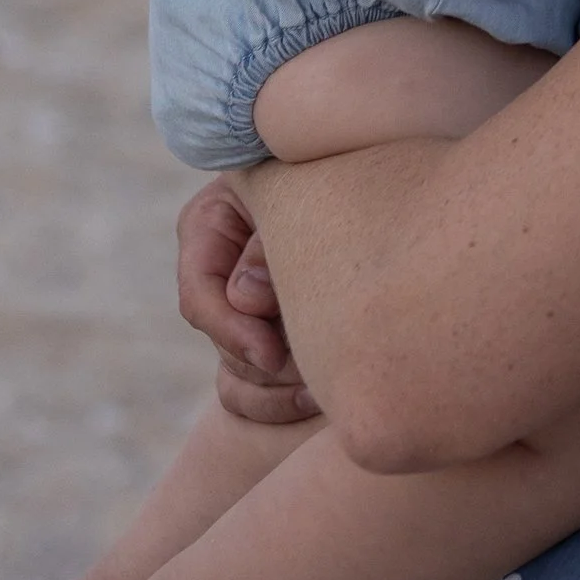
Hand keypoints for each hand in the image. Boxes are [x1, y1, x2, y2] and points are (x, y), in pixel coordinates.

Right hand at [177, 180, 319, 425]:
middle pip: (225, 341)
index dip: (231, 330)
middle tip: (316, 360)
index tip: (272, 354)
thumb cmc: (339, 174)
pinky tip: (316, 401)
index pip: (199, 294)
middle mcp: (218, 270)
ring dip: (281, 382)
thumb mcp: (298, 194)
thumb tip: (245, 298)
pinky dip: (279, 405)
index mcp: (211, 225)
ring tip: (324, 378)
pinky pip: (248, 397)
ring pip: (238, 374)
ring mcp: (239, 309)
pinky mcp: (260, 341)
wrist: (381, 178)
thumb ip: (270, 243)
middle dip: (268, 358)